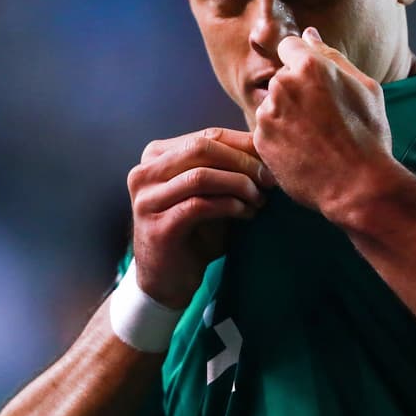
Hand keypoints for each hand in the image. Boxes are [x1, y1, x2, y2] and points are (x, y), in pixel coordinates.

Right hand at [127, 127, 275, 306]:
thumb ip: (226, 167)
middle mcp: (145, 172)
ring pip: (200, 176)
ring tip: (259, 199)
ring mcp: (147, 199)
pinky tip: (247, 214)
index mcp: (157, 155)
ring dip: (239, 184)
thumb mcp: (210, 191)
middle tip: (269, 179)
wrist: (168, 279)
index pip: (207, 136)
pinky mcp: (158, 226)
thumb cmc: (194, 230)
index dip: (244, 145)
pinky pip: (200, 205)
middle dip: (243, 162)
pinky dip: (230, 206)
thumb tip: (266, 146)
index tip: (271, 161)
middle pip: (202, 149)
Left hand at [252, 27, 394, 216]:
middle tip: (323, 118)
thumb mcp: (365, 87)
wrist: (358, 185)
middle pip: (283, 77)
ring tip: (315, 137)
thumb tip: (309, 33)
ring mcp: (269, 113)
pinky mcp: (260, 139)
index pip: (290, 46)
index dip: (304, 64)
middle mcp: (283, 85)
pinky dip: (281, 138)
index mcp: (310, 66)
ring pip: (274, 104)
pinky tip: (304, 150)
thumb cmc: (368, 135)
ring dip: (287, 115)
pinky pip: (267, 130)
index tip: (317, 85)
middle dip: (298, 91)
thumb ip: (332, 56)